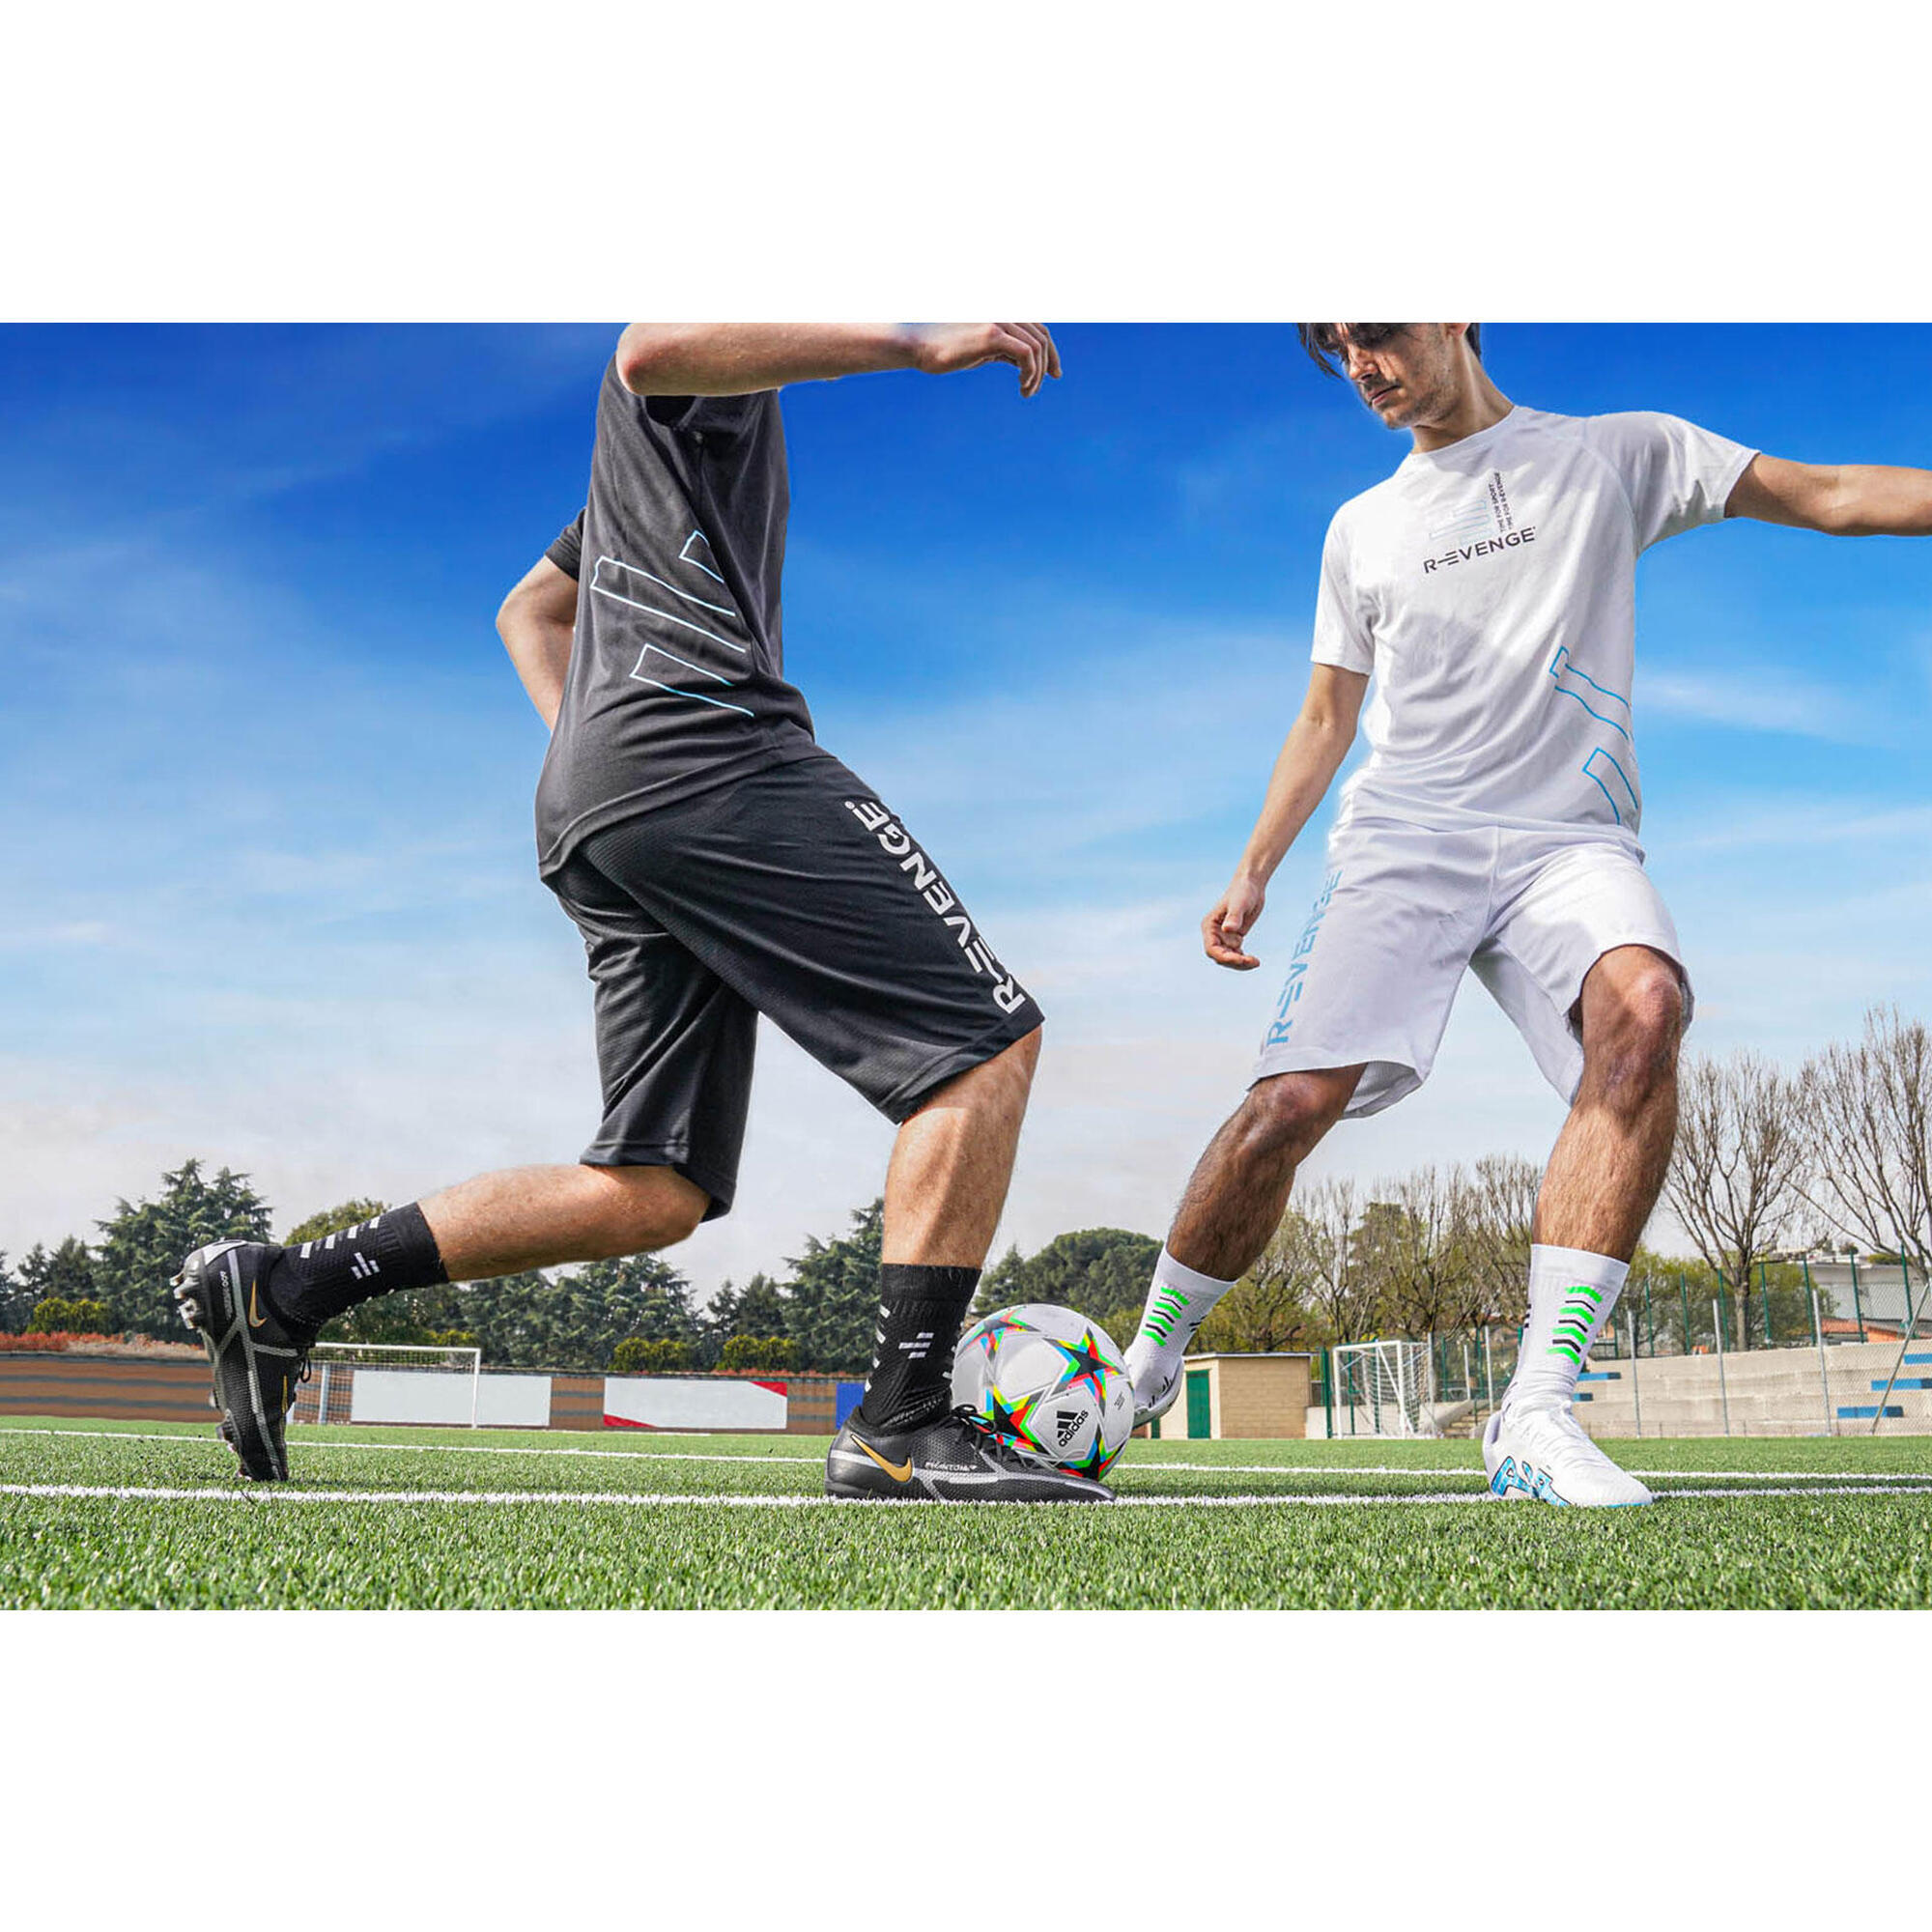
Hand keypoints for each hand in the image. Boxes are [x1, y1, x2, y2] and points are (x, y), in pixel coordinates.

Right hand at [903, 324, 1060, 397]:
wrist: (920, 346)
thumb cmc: (948, 350)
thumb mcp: (982, 348)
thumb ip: (1004, 349)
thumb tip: (1024, 362)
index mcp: (1004, 313)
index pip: (1039, 329)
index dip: (1051, 352)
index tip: (1055, 374)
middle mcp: (1005, 311)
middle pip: (1042, 337)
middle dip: (1048, 365)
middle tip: (1041, 388)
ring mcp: (999, 320)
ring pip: (1036, 348)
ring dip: (1037, 375)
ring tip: (1027, 391)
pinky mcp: (992, 334)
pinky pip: (1026, 354)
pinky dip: (1030, 373)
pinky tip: (1022, 387)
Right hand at [1203, 875, 1265, 969]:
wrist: (1251, 886)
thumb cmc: (1243, 891)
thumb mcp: (1239, 904)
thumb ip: (1233, 917)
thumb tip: (1228, 929)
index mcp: (1209, 926)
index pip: (1211, 948)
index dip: (1224, 957)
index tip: (1240, 959)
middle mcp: (1214, 934)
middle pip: (1220, 956)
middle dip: (1235, 962)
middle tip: (1253, 961)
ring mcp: (1224, 937)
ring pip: (1228, 958)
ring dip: (1240, 963)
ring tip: (1256, 962)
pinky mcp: (1234, 938)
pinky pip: (1236, 955)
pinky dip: (1243, 960)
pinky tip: (1253, 960)